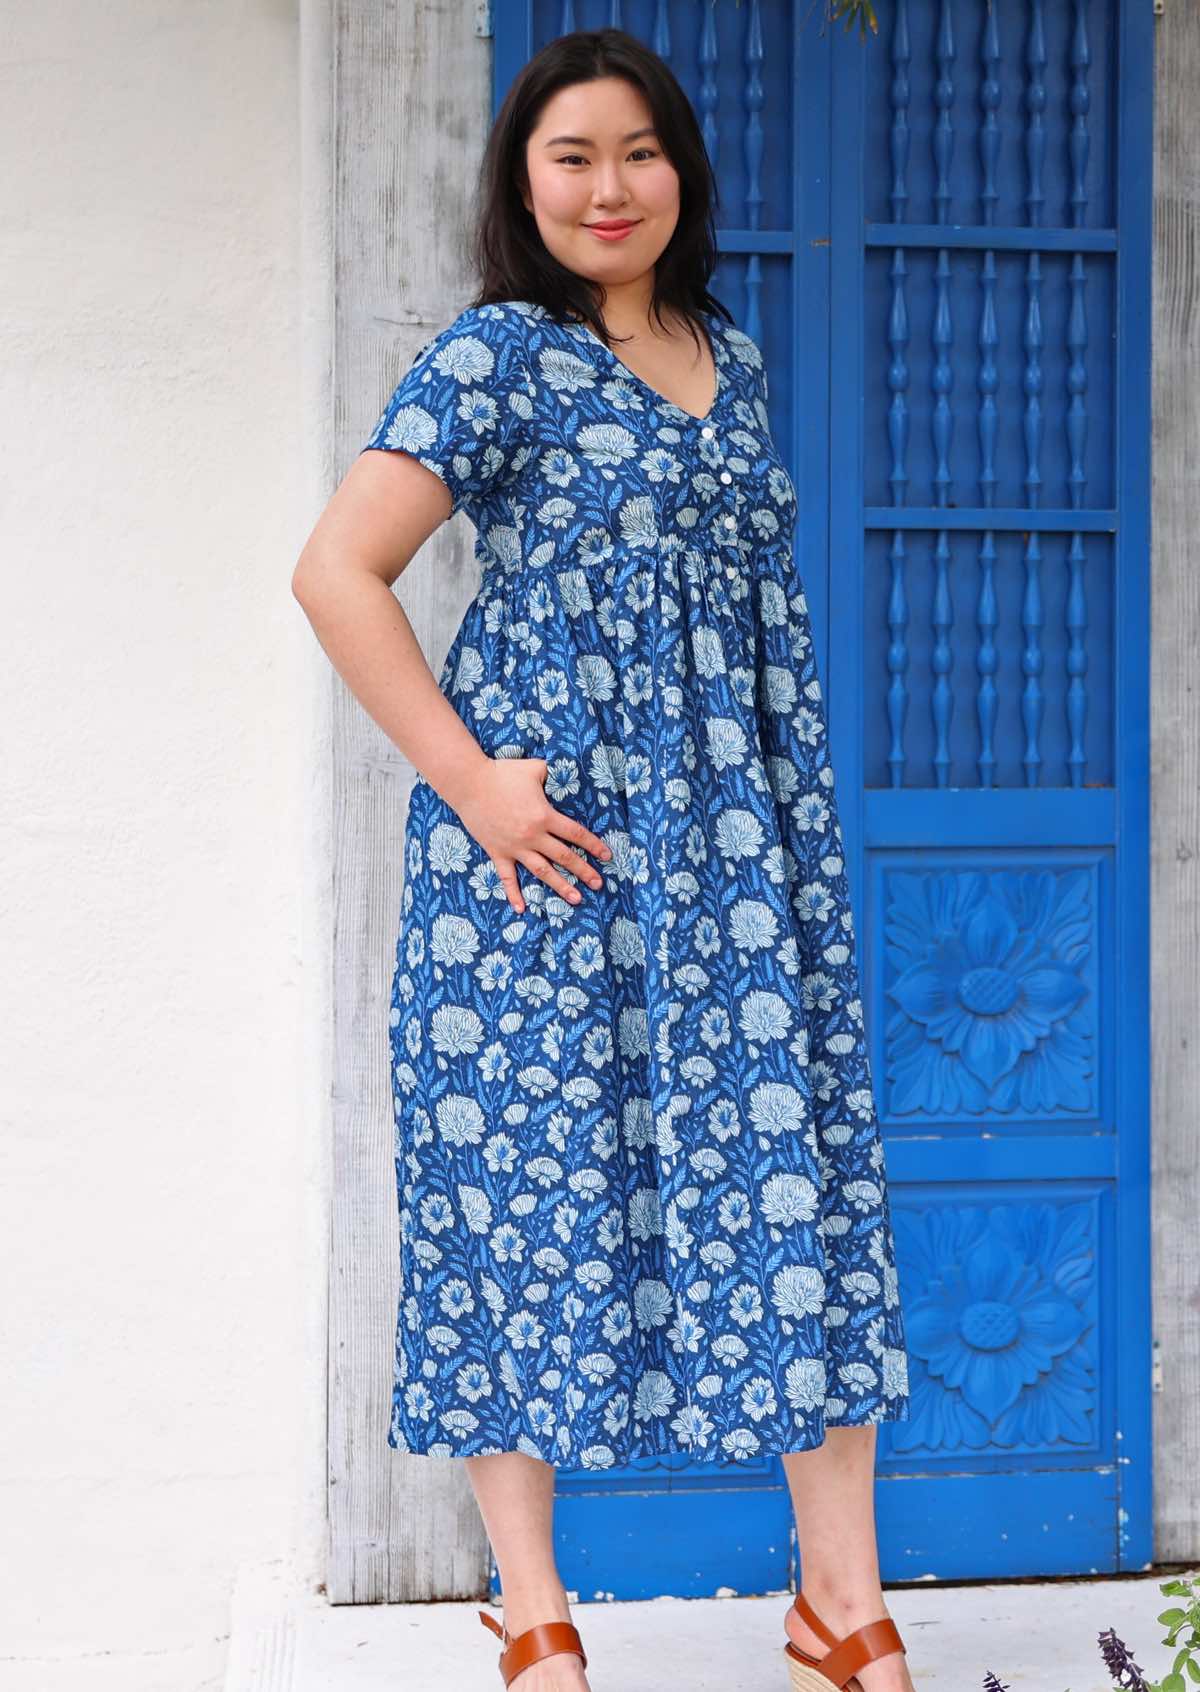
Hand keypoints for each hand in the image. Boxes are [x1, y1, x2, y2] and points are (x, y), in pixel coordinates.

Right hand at [450, 756, 611, 914]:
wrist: (469, 784)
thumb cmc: (502, 773)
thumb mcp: (534, 768)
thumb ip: (551, 775)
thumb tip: (558, 778)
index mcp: (544, 816)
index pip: (575, 834)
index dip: (593, 845)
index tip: (607, 856)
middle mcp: (533, 836)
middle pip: (564, 857)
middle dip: (584, 872)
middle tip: (599, 884)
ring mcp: (515, 847)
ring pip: (543, 872)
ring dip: (560, 887)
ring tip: (576, 900)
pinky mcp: (498, 852)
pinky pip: (507, 878)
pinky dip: (514, 894)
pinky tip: (522, 909)